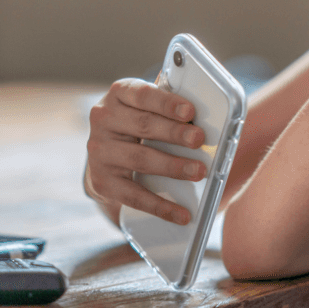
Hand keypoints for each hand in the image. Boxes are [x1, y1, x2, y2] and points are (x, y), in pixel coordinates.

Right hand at [84, 78, 207, 224]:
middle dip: (174, 133)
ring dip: (172, 166)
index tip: (190, 112)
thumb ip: (169, 108)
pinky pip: (134, 195)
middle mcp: (104, 118)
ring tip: (198, 171)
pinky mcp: (102, 181)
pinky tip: (182, 214)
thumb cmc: (138, 125)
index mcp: (120, 93)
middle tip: (200, 140)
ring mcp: (100, 150)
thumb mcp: (148, 108)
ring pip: (140, 159)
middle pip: (143, 125)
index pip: (143, 94)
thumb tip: (208, 118)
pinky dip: (160, 206)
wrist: (105, 157)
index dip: (167, 103)